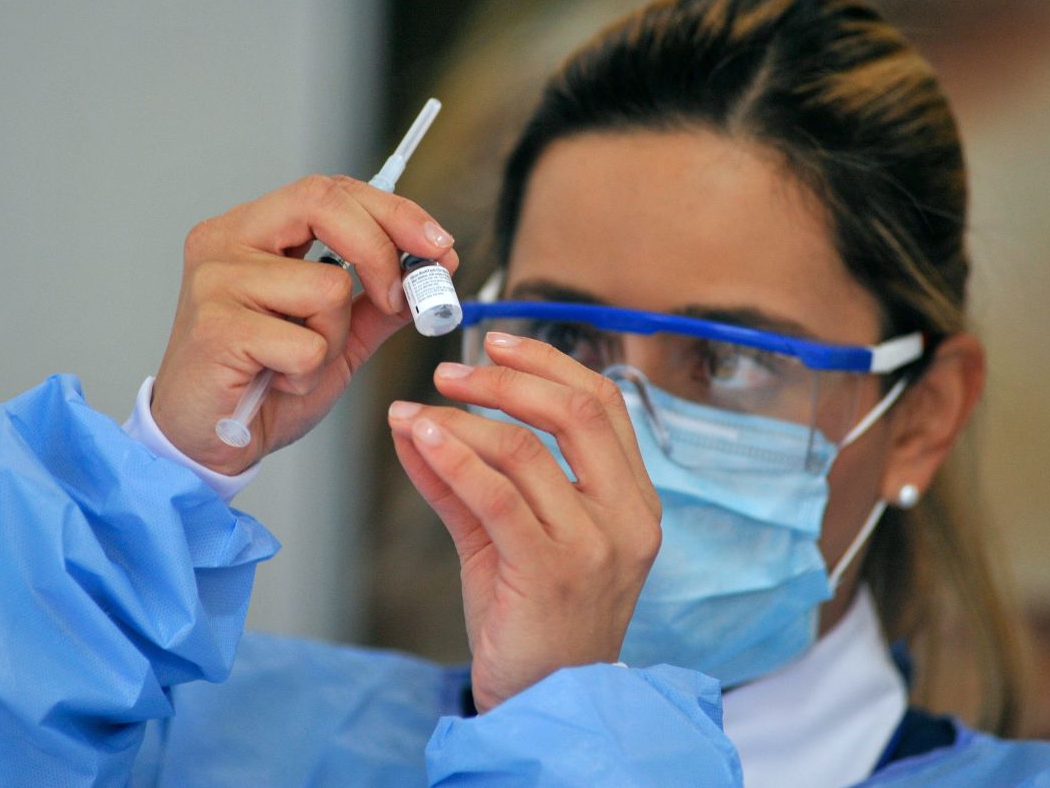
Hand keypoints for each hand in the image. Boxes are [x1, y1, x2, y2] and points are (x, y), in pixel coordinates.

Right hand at [153, 175, 457, 474]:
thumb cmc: (264, 387)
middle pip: (323, 205)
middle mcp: (226, 241)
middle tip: (402, 300)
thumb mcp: (337, 336)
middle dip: (382, 251)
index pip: (329, 190)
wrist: (207, 443)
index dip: (392, 210)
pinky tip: (278, 383)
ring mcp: (216, 281)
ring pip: (326, 287)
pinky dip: (309, 374)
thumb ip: (379, 300)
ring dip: (335, 339)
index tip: (439, 244)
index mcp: (251, 230)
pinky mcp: (217, 327)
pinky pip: (306, 343)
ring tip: (299, 365)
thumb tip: (437, 265)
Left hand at [387, 332, 660, 711]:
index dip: (549, 364)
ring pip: (524, 450)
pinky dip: (453, 456)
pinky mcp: (550, 571)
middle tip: (450, 373)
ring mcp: (594, 546)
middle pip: (576, 411)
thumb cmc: (534, 621)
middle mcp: (625, 518)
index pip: (603, 404)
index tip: (498, 343)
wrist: (548, 705)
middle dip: (506, 379)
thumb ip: (466, 480)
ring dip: (461, 419)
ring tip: (417, 412)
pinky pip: (496, 495)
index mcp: (633, 501)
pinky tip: (420, 438)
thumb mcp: (505, 538)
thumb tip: (418, 420)